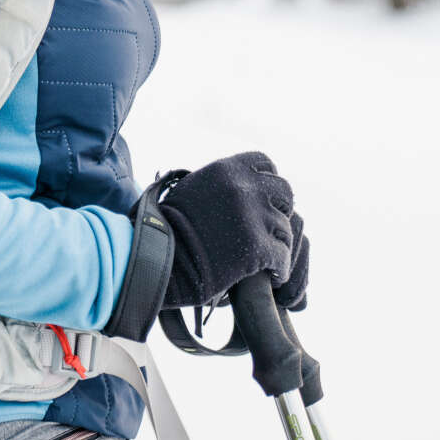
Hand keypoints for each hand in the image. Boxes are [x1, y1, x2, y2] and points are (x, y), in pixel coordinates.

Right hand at [157, 151, 308, 309]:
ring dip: (279, 244)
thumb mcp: (193, 189)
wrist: (154, 259)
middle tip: (268, 230)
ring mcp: (252, 217)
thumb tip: (237, 184)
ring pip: (286, 228)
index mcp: (226, 169)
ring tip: (268, 259)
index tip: (262, 200)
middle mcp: (243, 186)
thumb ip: (220, 184)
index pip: (265, 163)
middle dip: (278, 211)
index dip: (266, 183)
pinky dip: (279, 269)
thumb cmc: (167, 228)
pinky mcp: (257, 248)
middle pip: (284, 192)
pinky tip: (271, 276)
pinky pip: (283, 257)